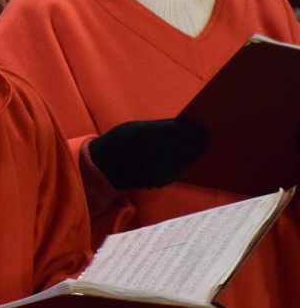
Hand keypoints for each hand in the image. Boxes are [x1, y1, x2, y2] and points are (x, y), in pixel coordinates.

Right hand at [87, 119, 208, 189]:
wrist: (104, 166)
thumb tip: (188, 128)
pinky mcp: (161, 180)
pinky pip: (178, 170)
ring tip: (184, 149)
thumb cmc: (121, 141)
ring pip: (187, 160)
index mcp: (154, 133)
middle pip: (193, 148)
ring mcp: (161, 168)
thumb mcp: (139, 127)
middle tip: (201, 139)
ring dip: (189, 155)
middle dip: (198, 144)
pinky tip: (171, 160)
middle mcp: (160, 151)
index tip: (204, 130)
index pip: (188, 132)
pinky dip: (178, 165)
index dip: (199, 132)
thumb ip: (162, 128)